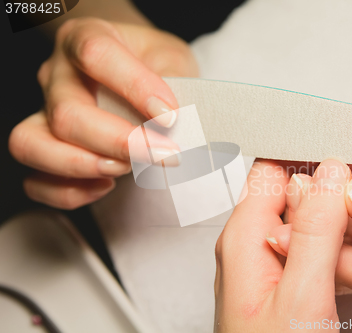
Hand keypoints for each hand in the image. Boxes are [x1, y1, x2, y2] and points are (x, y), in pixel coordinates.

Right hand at [9, 18, 197, 208]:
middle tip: (162, 154)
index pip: (96, 55)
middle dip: (118, 142)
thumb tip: (175, 118)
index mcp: (85, 37)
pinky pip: (35, 181)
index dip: (134, 87)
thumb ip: (174, 78)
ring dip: (83, 166)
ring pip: (31, 144)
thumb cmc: (152, 63)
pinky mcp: (44, 147)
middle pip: (66, 113)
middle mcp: (57, 74)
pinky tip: (105, 184)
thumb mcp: (171, 56)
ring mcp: (43, 112)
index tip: (170, 116)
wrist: (134, 73)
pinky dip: (68, 192)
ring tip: (125, 168)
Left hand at [215, 159, 349, 331]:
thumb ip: (316, 231)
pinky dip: (328, 243)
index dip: (310, 160)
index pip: (272, 168)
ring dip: (330, 220)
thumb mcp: (302, 295)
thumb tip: (331, 174)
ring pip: (301, 218)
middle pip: (288, 191)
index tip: (346, 168)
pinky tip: (345, 257)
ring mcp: (263, 263)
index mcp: (244, 236)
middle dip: (325, 193)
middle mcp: (249, 245)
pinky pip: (305, 244)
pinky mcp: (279, 280)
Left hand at [266, 90, 351, 293]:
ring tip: (289, 184)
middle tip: (289, 198)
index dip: (335, 254)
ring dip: (309, 217)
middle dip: (315, 233)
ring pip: (337, 241)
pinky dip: (315, 203)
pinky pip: (336, 219)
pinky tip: (298, 180)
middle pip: (350, 261)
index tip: (301, 227)